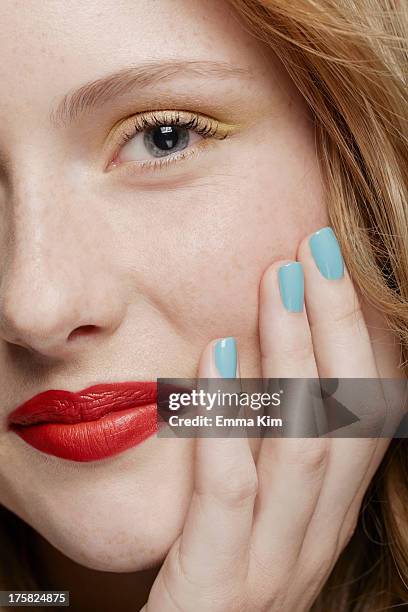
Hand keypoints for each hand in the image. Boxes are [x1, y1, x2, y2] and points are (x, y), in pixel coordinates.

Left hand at [141, 227, 400, 611]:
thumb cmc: (210, 577)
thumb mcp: (253, 512)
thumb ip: (260, 448)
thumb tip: (252, 355)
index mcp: (325, 516)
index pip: (366, 418)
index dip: (363, 340)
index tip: (333, 268)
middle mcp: (313, 537)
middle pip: (344, 417)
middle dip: (338, 327)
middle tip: (313, 250)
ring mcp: (272, 566)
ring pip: (303, 446)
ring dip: (295, 356)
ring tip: (274, 282)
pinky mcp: (218, 589)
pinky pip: (231, 494)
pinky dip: (227, 421)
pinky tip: (215, 354)